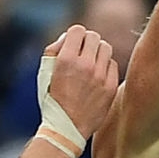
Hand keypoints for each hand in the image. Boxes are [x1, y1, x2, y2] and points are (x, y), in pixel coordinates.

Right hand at [44, 23, 119, 141]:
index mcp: (66, 60)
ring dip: (98, 52)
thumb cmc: (53, 98)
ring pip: (106, 48)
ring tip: (91, 62)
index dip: (75, 35)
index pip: (78, 30)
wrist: (67, 127)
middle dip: (87, 42)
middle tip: (83, 52)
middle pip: (94, 37)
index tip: (73, 44)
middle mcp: (85, 65)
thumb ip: (55, 49)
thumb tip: (69, 36)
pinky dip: (105, 66)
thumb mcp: (45, 72)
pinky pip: (113, 64)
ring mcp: (100, 76)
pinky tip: (98, 75)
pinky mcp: (111, 86)